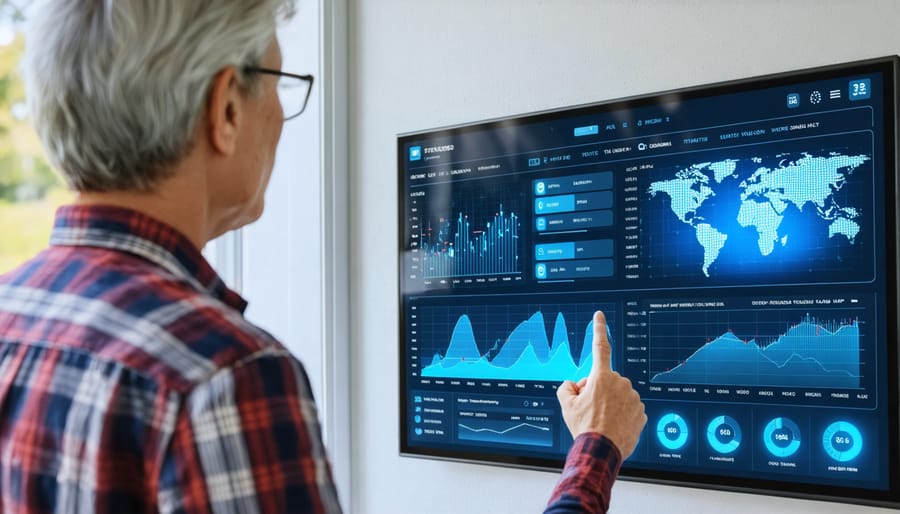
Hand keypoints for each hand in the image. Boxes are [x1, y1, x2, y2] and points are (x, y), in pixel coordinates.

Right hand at [556, 310, 646, 458]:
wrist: (601, 450)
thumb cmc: (584, 426)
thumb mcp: (566, 404)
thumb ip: (567, 386)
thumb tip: (575, 384)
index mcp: (601, 377)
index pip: (600, 347)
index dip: (599, 329)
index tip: (599, 315)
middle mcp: (620, 383)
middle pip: (607, 380)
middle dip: (598, 389)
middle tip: (591, 408)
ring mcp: (633, 397)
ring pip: (619, 394)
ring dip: (611, 402)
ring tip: (603, 419)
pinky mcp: (641, 411)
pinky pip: (629, 407)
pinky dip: (622, 414)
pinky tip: (615, 425)